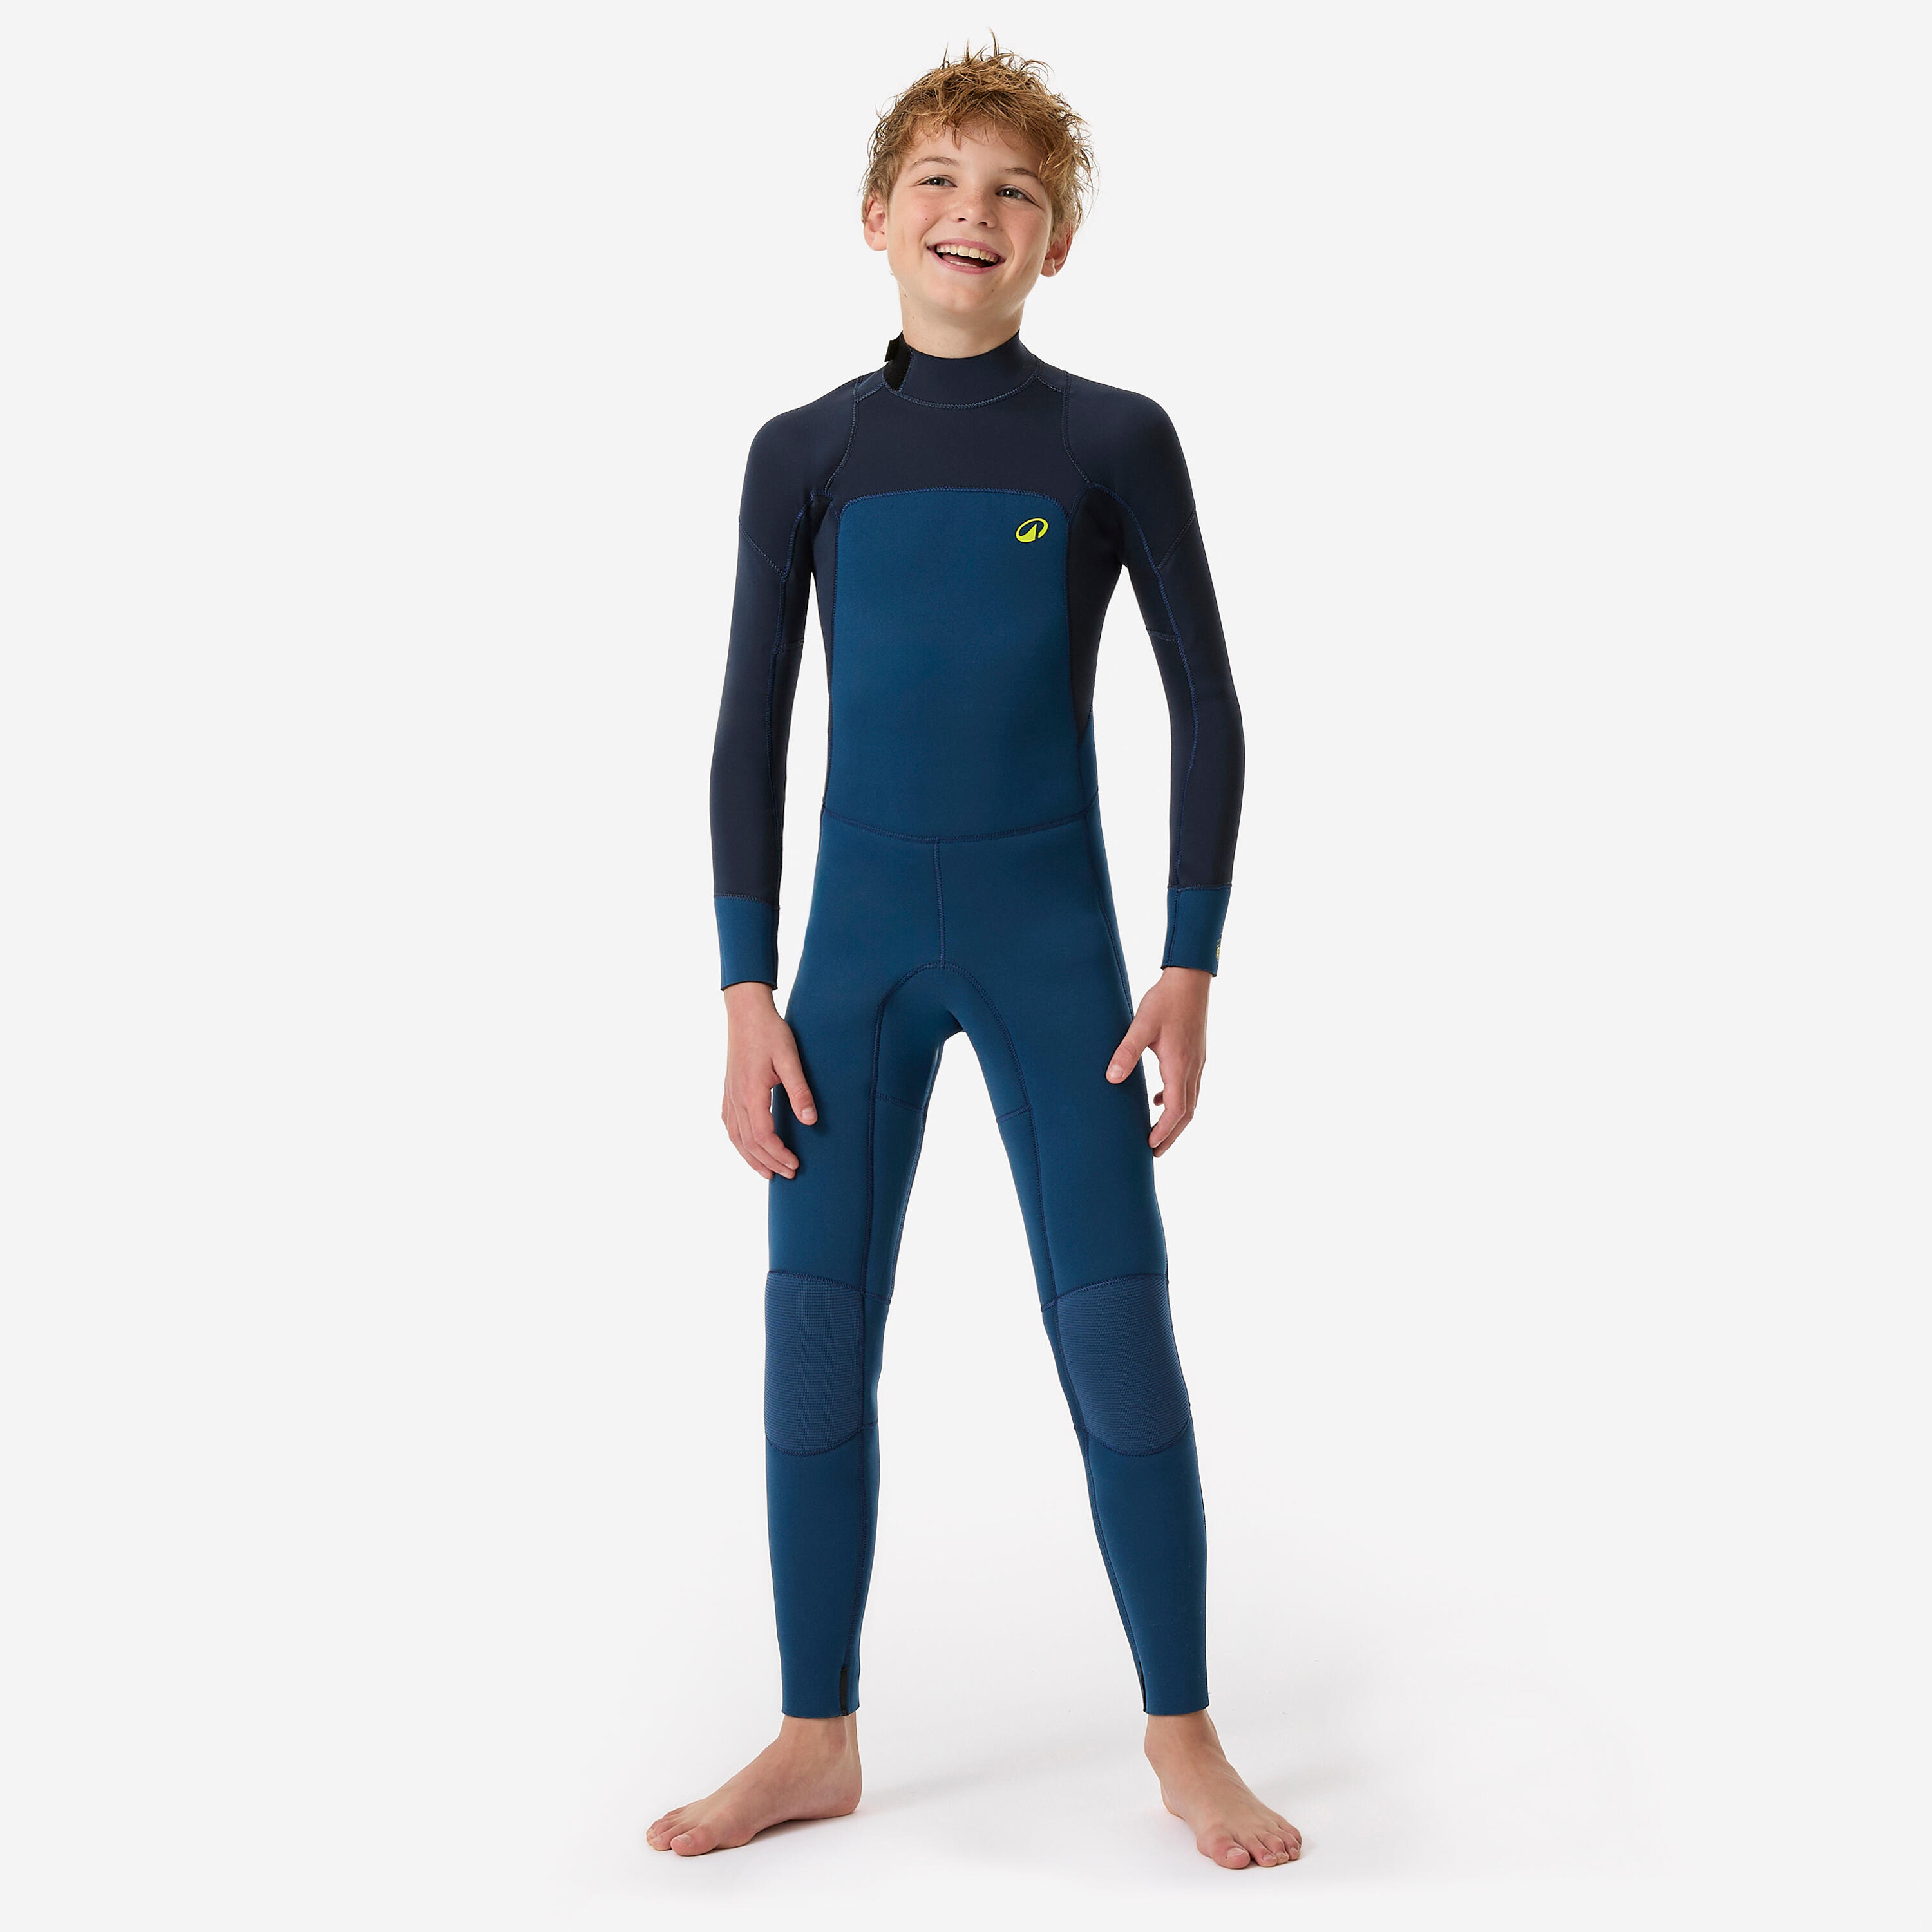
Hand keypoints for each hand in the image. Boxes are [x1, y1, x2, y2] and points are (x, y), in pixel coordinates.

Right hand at [721, 981, 817, 1179]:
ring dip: (751, 1158)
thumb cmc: (770, 1032)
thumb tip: (810, 1122)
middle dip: (769, 1163)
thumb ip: (799, 1091)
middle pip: (749, 1143)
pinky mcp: (728, 1090)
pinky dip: (739, 1142)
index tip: (795, 1164)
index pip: (763, 1136)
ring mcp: (729, 1095)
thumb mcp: (790, 1059)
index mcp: (751, 1093)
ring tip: (767, 1173)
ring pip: (735, 1137)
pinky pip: (729, 1124)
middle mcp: (736, 1098)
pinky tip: (746, 1146)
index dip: (779, 1154)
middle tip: (789, 1175)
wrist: (746, 1012)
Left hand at [1104, 966, 1210, 1155]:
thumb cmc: (1165, 1000)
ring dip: (1176, 1120)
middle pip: (1187, 1113)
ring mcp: (1197, 1062)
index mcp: (1179, 1065)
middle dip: (1172, 1135)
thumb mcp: (1141, 1025)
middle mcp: (1193, 1068)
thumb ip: (1126, 1052)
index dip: (1165, 1131)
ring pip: (1191, 1101)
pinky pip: (1189, 1086)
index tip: (1150, 1146)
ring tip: (1157, 1133)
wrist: (1190, 980)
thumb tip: (1112, 1079)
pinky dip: (1176, 1100)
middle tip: (1155, 1152)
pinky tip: (1158, 1098)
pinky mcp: (1195, 1055)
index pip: (1177, 1110)